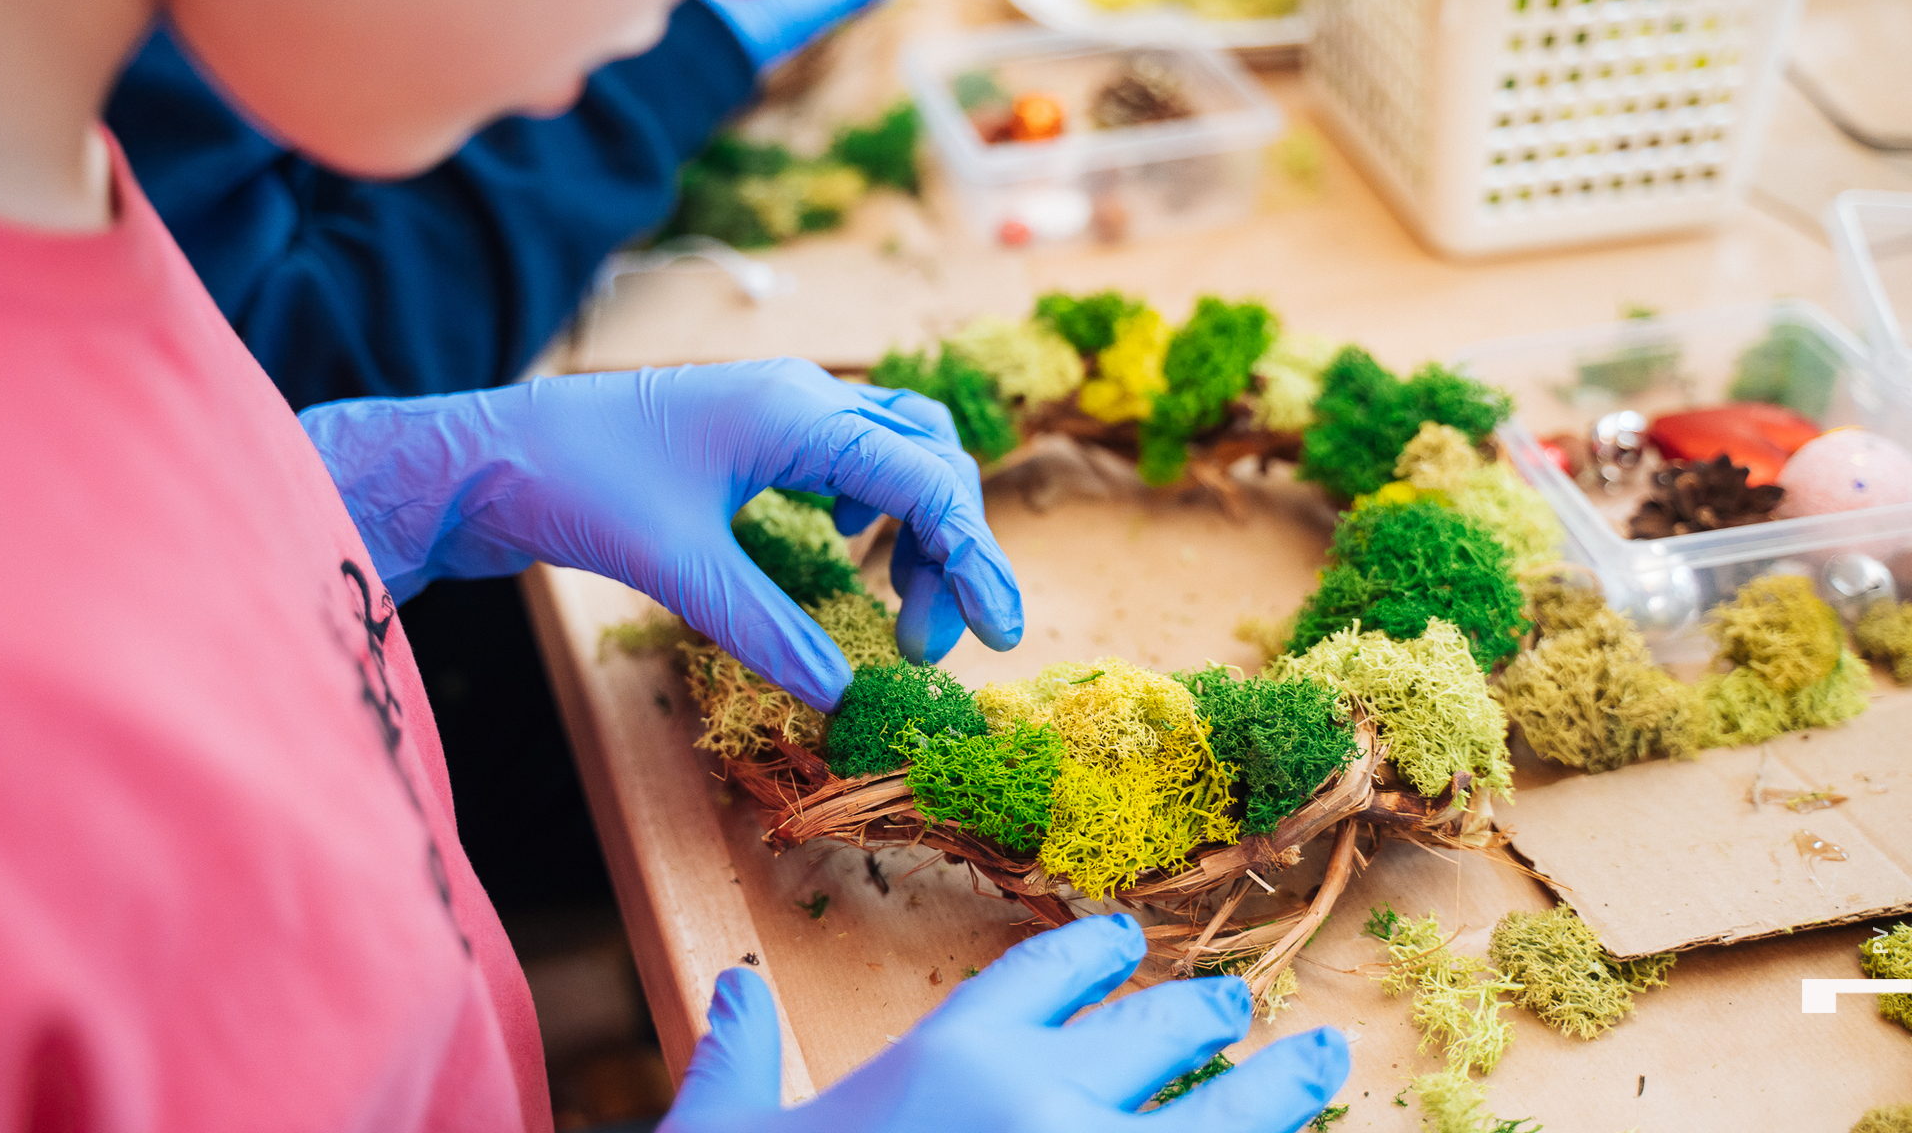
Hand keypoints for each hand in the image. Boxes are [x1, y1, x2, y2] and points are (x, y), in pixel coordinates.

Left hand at [299, 359, 1022, 707]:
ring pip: (894, 453)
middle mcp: (801, 398)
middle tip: (926, 642)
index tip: (1002, 633)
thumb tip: (842, 693)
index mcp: (797, 412)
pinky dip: (872, 506)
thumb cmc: (572, 485)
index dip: (974, 558)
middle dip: (948, 548)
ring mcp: (777, 410)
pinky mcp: (751, 432)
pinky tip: (845, 546)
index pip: (926, 478)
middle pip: (928, 456)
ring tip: (899, 612)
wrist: (484, 453)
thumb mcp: (676, 567)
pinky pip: (848, 457)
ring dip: (915, 530)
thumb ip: (765, 629)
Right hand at [659, 914, 1349, 1132]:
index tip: (1127, 941)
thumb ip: (738, 1060)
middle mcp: (1044, 1105)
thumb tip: (732, 988)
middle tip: (1239, 1005)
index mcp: (950, 1060)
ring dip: (1280, 1089)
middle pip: (1156, 1033)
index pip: (1044, 975)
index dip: (1094, 951)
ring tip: (1322, 1064)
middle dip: (1204, 1014)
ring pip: (1223, 1120)